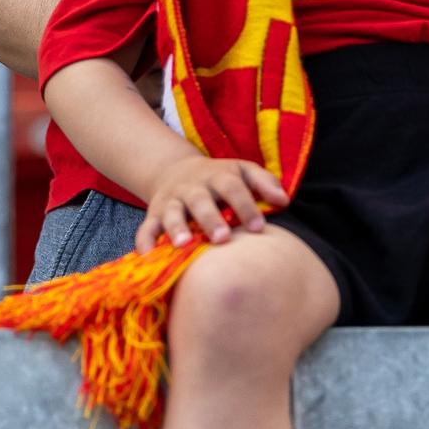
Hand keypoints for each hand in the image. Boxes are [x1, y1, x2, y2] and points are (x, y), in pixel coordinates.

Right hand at [138, 155, 287, 253]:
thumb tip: (284, 201)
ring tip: (184, 245)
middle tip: (223, 239)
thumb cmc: (220, 179)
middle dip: (211, 219)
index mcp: (218, 176)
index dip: (246, 207)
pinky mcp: (153, 215)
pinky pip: (146, 229)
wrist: (175, 170)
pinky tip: (149, 258)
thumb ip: (264, 182)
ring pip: (171, 213)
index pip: (233, 188)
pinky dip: (145, 243)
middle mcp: (192, 188)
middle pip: (201, 200)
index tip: (260, 229)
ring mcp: (171, 201)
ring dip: (177, 228)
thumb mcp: (242, 171)